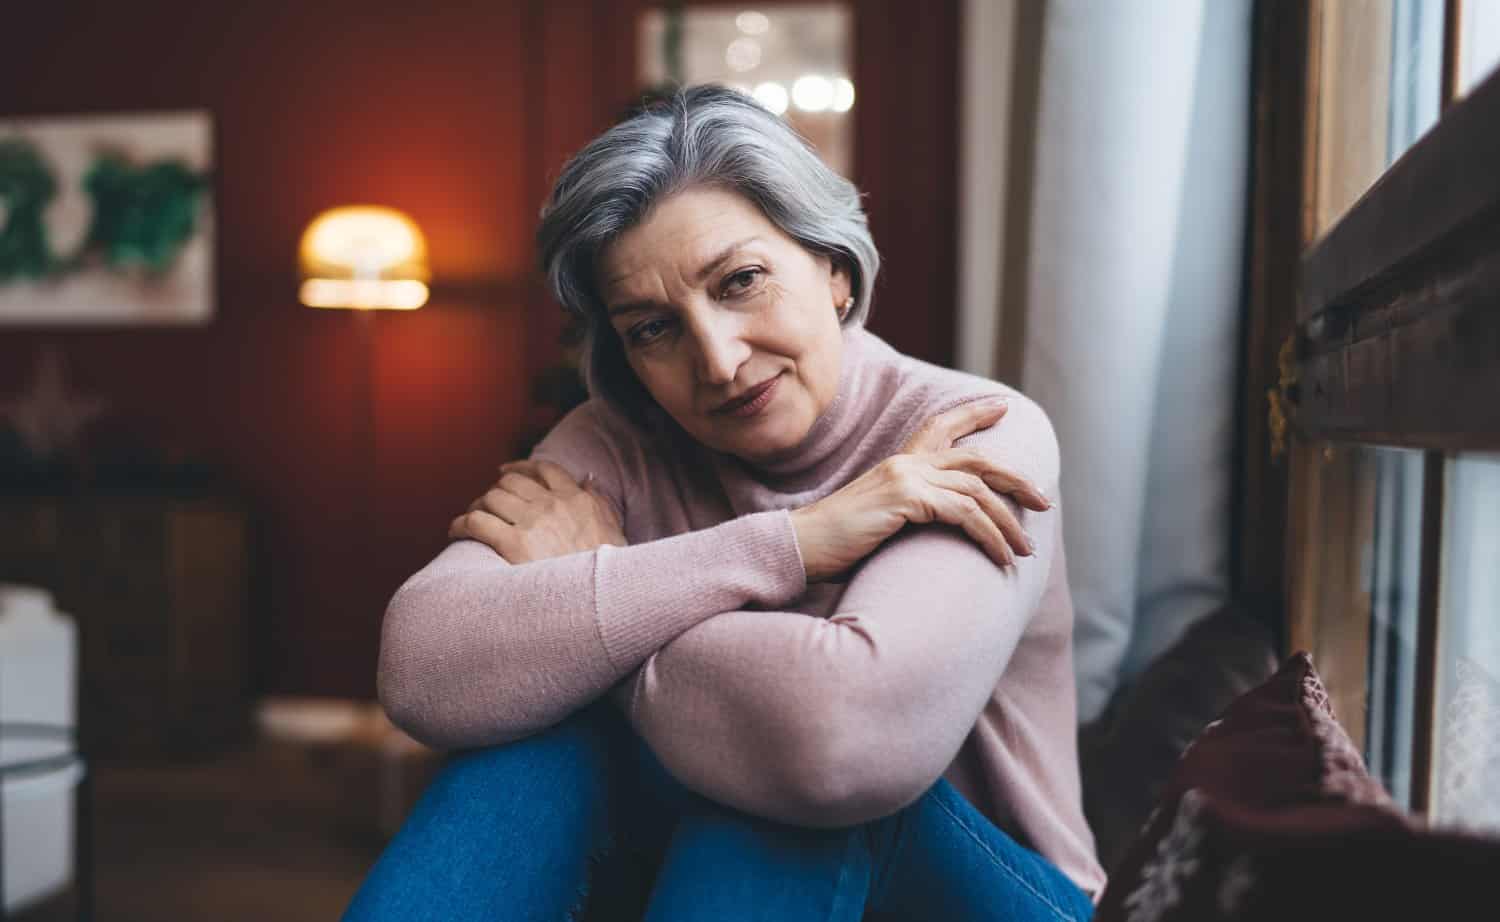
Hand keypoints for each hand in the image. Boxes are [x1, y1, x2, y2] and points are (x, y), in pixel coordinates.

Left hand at [448, 460, 625, 563]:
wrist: (600, 603)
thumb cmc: (607, 574)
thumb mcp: (615, 533)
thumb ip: (601, 504)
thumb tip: (587, 481)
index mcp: (578, 500)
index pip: (544, 470)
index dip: (520, 468)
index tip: (505, 473)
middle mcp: (553, 505)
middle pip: (511, 482)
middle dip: (496, 489)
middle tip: (487, 505)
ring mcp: (533, 523)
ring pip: (491, 497)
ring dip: (477, 506)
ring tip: (471, 520)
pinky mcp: (513, 544)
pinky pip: (475, 521)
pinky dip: (461, 524)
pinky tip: (456, 532)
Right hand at [789, 398, 1051, 581]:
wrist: (800, 546)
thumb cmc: (834, 544)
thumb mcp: (878, 519)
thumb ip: (907, 511)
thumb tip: (938, 526)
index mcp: (897, 464)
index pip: (940, 427)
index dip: (973, 414)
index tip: (1003, 408)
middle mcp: (905, 464)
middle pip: (976, 459)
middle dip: (1016, 479)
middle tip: (1043, 501)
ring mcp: (906, 478)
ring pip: (978, 492)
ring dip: (1008, 523)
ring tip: (1024, 550)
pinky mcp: (906, 499)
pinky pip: (966, 514)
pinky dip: (990, 536)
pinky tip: (1000, 557)